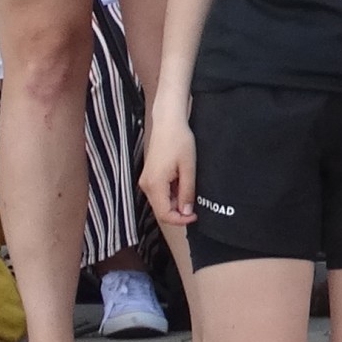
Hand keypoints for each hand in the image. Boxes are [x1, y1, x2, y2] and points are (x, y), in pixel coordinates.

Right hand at [139, 118, 196, 234]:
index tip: (195, 215)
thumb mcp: (188, 168)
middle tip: (194, 200)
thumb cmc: (179, 140)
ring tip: (188, 185)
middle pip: (161, 210)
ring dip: (176, 201)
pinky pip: (160, 192)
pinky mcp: (149, 176)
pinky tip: (181, 181)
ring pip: (161, 202)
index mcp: (154, 185)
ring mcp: (146, 180)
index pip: (164, 215)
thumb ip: (187, 192)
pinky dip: (172, 193)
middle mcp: (146, 185)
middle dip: (179, 211)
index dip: (180, 220)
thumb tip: (186, 212)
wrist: (168, 122)